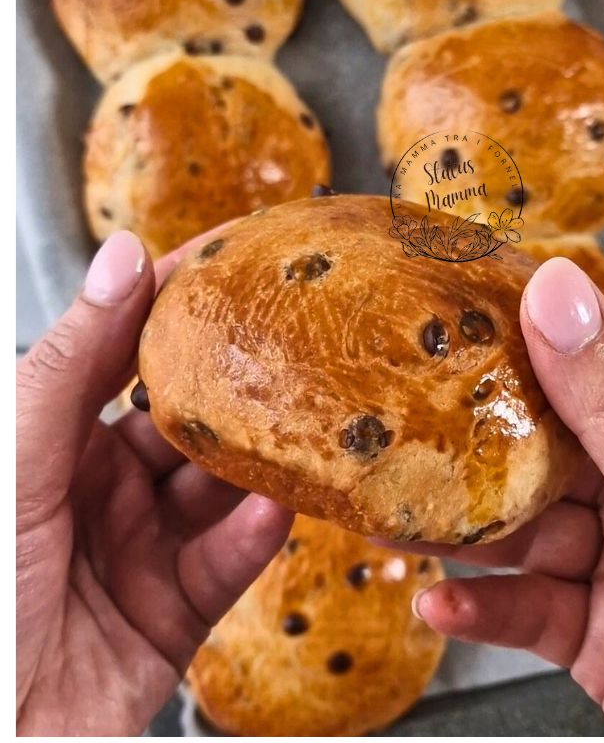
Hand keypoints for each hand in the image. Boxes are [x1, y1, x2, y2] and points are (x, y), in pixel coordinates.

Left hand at [16, 230, 292, 734]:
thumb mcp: (14, 462)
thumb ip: (75, 363)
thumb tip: (124, 256)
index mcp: (47, 443)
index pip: (123, 356)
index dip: (176, 306)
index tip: (235, 260)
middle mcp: (98, 490)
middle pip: (188, 423)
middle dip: (240, 387)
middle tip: (301, 345)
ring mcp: (139, 551)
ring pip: (219, 490)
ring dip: (258, 464)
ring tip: (307, 426)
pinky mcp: (174, 613)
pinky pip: (227, 563)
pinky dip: (252, 535)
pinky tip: (275, 507)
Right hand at [393, 258, 603, 735]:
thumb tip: (558, 297)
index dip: (530, 364)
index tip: (453, 347)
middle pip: (557, 459)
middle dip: (482, 459)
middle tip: (403, 439)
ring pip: (534, 536)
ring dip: (468, 535)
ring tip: (399, 519)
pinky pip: (533, 611)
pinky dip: (485, 610)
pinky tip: (444, 604)